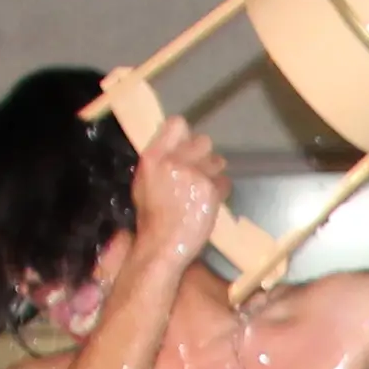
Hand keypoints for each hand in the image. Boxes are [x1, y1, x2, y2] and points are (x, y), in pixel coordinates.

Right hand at [126, 111, 227, 271]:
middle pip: (203, 141)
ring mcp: (193, 174)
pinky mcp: (210, 189)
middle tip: (200, 171)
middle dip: (204, 155)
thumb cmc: (151, 218)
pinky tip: (210, 203)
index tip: (187, 145)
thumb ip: (159, 162)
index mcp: (153, 157)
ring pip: (218, 161)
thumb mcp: (143, 183)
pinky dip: (220, 191)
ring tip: (204, 189)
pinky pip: (225, 182)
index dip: (186, 134)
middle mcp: (174, 161)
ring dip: (214, 173)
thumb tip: (175, 149)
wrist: (162, 244)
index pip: (177, 124)